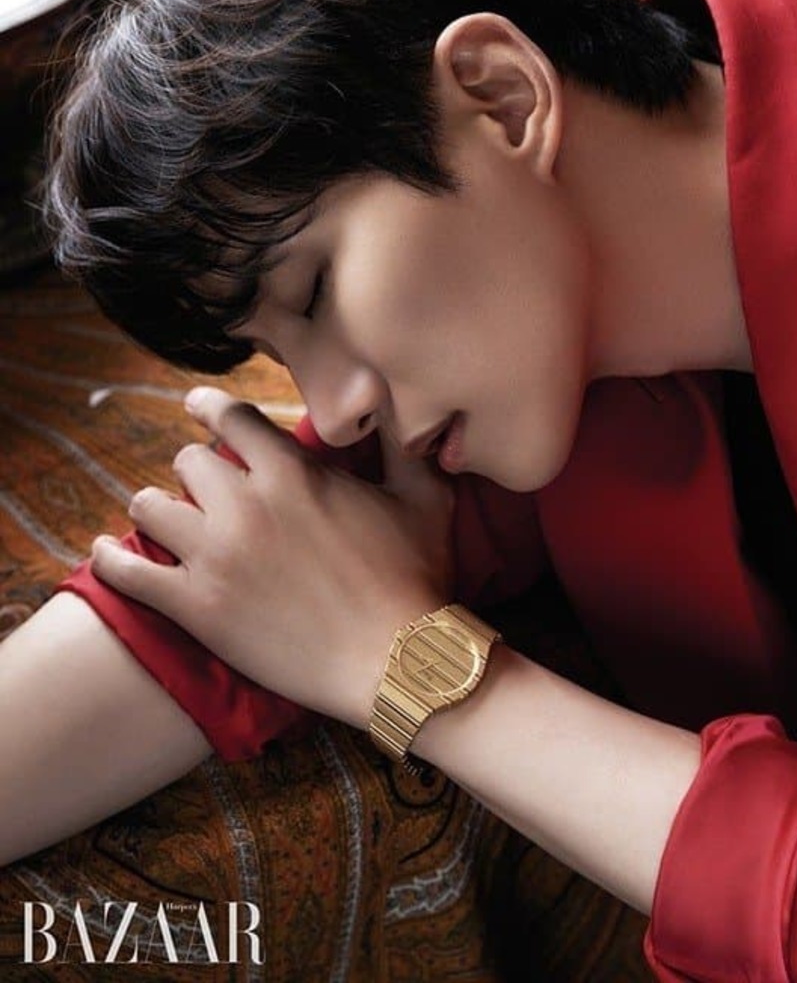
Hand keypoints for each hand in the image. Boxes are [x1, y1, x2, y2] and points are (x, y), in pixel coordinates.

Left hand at [91, 388, 454, 729]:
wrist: (396, 660)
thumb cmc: (415, 578)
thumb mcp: (423, 498)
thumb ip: (401, 445)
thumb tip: (393, 407)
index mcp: (291, 472)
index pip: (230, 418)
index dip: (207, 406)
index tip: (196, 407)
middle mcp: (244, 504)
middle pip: (187, 462)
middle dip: (196, 471)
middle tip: (207, 491)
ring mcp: (215, 557)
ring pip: (148, 507)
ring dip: (156, 509)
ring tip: (164, 519)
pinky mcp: (197, 608)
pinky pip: (128, 574)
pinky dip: (109, 561)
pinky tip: (102, 554)